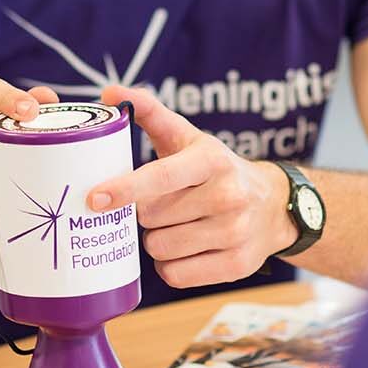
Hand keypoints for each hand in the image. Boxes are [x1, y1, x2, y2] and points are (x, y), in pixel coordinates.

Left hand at [89, 85, 296, 287]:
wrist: (273, 205)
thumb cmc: (216, 169)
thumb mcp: (188, 138)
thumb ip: (149, 112)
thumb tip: (109, 91)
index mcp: (211, 160)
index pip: (161, 176)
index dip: (126, 188)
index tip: (95, 198)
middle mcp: (228, 195)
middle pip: (152, 217)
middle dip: (147, 213)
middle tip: (165, 204)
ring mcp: (235, 233)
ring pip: (161, 248)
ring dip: (157, 240)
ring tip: (177, 225)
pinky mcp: (237, 265)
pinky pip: (176, 275)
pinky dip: (171, 265)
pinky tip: (187, 249)